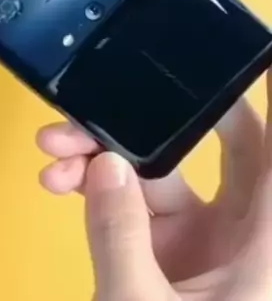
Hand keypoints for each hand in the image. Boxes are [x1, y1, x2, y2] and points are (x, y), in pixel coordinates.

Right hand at [38, 69, 271, 300]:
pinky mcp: (159, 254)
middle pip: (218, 144)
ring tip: (56, 143)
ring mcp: (196, 240)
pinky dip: (95, 186)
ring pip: (158, 170)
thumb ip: (121, 236)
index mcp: (258, 243)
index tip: (260, 54)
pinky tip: (58, 178)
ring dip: (107, 150)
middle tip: (132, 81)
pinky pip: (129, 201)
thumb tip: (107, 165)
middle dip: (170, 109)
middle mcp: (234, 231)